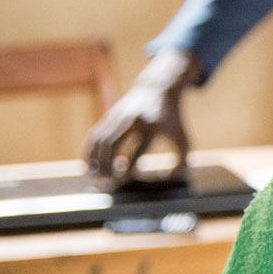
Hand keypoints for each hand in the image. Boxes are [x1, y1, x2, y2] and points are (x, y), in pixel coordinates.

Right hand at [83, 49, 199, 179]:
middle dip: (107, 166)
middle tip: (108, 183)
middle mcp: (132, 122)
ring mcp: (117, 118)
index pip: (137, 151)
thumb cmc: (173, 120)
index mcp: (152, 128)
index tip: (126, 180)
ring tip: (97, 178)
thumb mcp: (184, 139)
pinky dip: (89, 151)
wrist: (158, 90)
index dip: (129, 168)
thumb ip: (182, 163)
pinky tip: (89, 165)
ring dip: (95, 161)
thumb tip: (170, 181)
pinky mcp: (108, 117)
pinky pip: (94, 136)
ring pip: (99, 141)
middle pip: (112, 145)